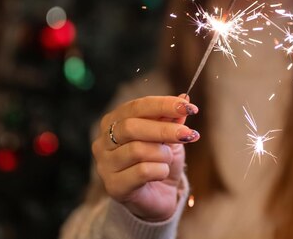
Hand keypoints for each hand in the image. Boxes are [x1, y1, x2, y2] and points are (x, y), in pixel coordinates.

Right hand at [92, 94, 199, 220]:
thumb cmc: (160, 160)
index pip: (137, 106)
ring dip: (163, 154)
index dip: (163, 105)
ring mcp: (104, 165)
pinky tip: (162, 173)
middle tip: (189, 135)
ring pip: (137, 150)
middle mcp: (103, 141)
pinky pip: (142, 171)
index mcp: (114, 121)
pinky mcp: (113, 187)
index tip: (189, 107)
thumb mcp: (169, 136)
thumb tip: (184, 97)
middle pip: (132, 127)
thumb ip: (172, 118)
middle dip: (165, 129)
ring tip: (168, 159)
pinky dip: (160, 170)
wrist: (159, 196)